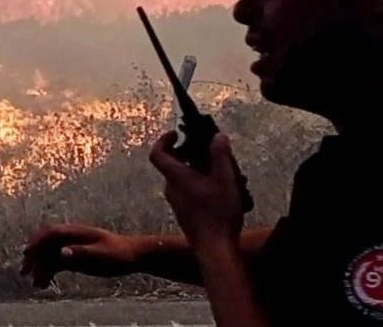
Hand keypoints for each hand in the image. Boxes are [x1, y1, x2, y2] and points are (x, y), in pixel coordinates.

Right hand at [20, 224, 136, 286]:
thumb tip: (61, 253)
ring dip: (39, 266)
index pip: (50, 233)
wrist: (132, 255)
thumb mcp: (101, 255)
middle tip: (24, 271)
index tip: (27, 255)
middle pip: (45, 243)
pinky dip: (48, 272)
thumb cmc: (119, 254)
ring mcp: (71, 247)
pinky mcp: (74, 257)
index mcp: (76, 232)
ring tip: (34, 283)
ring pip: (49, 254)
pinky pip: (56, 263)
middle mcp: (70, 238)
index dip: (37, 242)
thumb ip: (81, 253)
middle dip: (33, 256)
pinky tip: (44, 284)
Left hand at [149, 131, 244, 250]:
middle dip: (190, 154)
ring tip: (224, 173)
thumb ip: (220, 155)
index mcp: (176, 177)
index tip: (176, 134)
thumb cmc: (218, 213)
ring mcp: (177, 203)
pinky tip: (224, 191)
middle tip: (209, 152)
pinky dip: (202, 185)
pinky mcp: (185, 213)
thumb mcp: (225, 179)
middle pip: (174, 164)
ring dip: (200, 171)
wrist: (215, 248)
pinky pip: (189, 192)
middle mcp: (171, 189)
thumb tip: (218, 136)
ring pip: (184, 179)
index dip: (164, 140)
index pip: (157, 153)